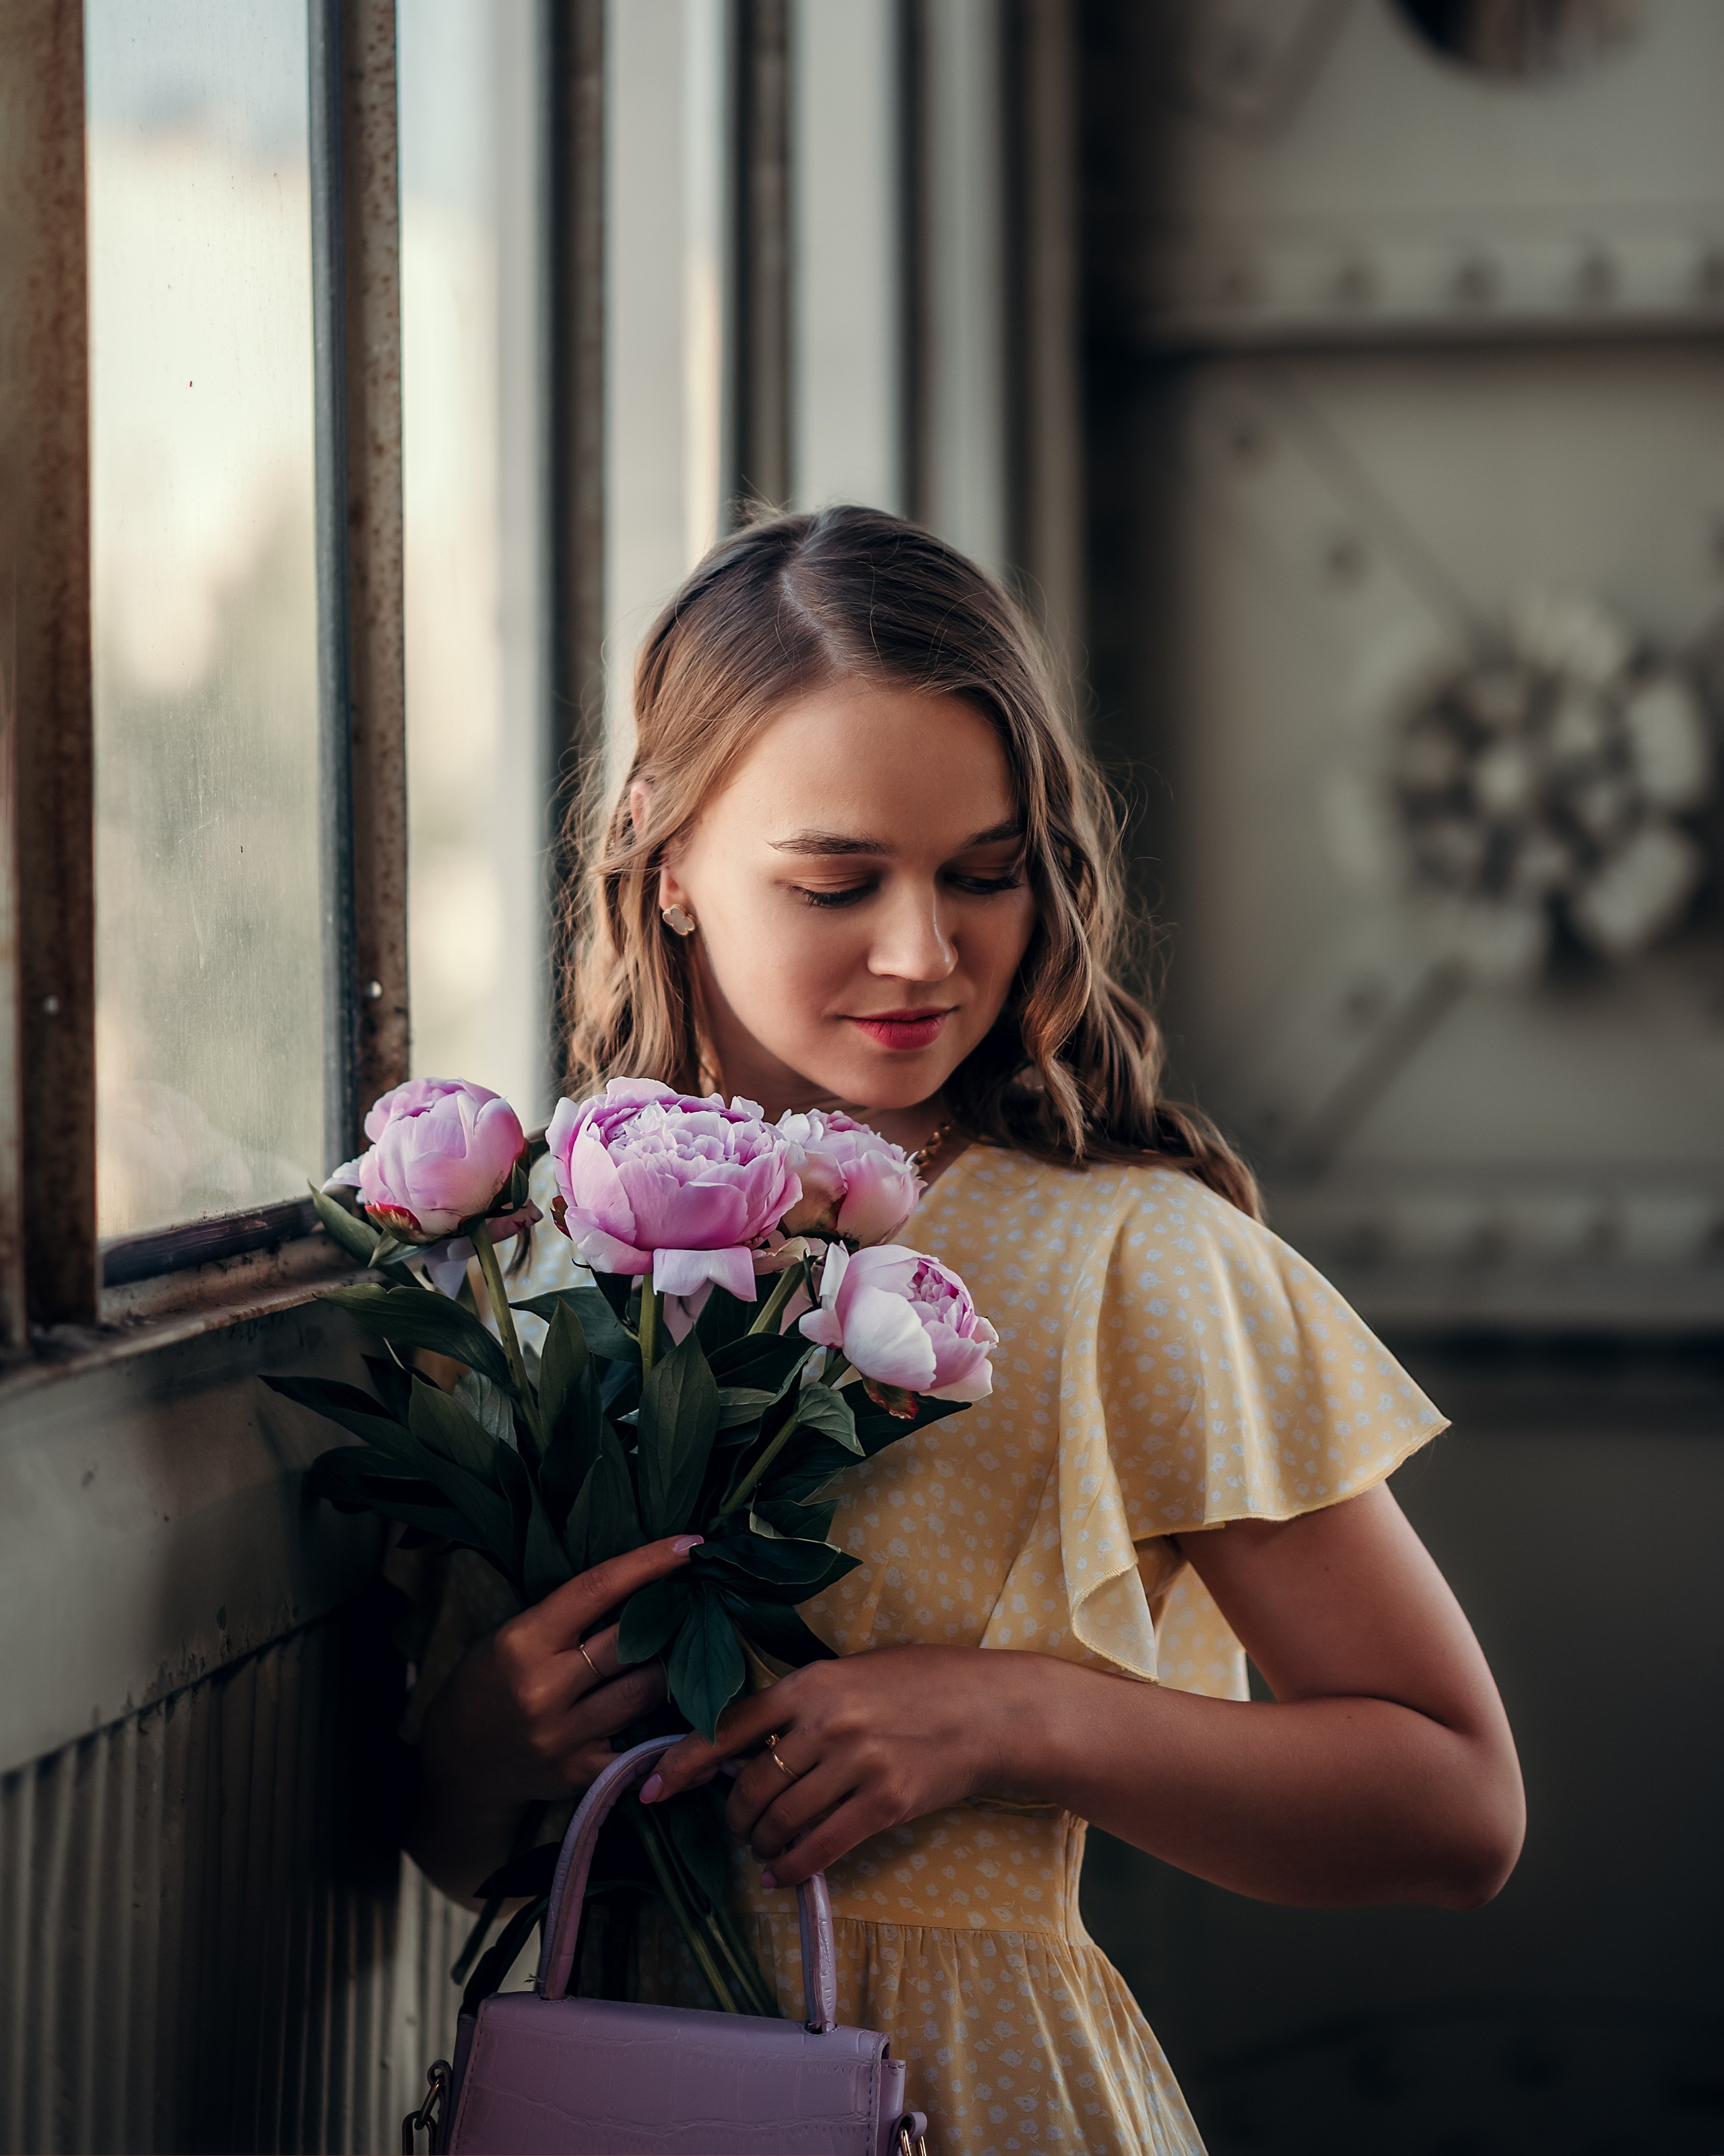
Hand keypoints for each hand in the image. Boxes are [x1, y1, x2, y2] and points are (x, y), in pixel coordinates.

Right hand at [412, 1535, 700, 1899]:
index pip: (598, 1589)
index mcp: (523, 1643)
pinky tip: (683, 1712)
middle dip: (670, 1621)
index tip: (691, 1545)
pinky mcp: (581, 1774)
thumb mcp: (511, 1634)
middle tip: (696, 1604)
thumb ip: (567, 1615)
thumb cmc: (489, 1681)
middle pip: (632, 1644)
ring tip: (685, 1653)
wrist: (460, 1762)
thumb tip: (640, 1581)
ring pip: (646, 1692)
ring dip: (670, 1670)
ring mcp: (564, 1736)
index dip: (650, 1562)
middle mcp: (543, 1689)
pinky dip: (665, 1727)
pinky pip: (643, 1746)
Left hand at [640, 1644, 1049, 1888]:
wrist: (988, 1709)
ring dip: (762, 1845)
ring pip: (781, 1821)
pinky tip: (783, 1874)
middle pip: (750, 1786)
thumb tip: (745, 1741)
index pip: (728, 1726)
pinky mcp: (885, 1803)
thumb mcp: (851, 1672)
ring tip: (764, 1849)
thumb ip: (800, 1702)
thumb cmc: (919, 1682)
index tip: (652, 1788)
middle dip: (734, 1817)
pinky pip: (820, 1848)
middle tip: (738, 1827)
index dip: (684, 1762)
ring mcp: (857, 1764)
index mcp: (810, 1683)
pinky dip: (793, 1868)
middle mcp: (826, 1723)